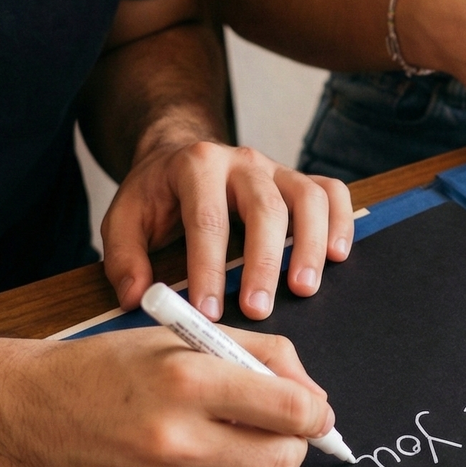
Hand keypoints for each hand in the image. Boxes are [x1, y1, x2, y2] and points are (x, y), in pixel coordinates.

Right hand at [2, 328, 333, 466]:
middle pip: (285, 460)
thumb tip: (315, 397)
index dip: (316, 412)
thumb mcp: (184, 338)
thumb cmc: (110, 369)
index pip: (293, 410)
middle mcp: (177, 438)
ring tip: (234, 444)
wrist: (30, 412)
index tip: (315, 412)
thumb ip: (260, 354)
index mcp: (189, 379)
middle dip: (294, 444)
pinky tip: (191, 463)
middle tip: (279, 430)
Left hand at [101, 137, 354, 321]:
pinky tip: (336, 257)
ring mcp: (277, 169)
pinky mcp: (300, 180)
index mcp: (196, 166)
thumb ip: (125, 258)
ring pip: (307, 198)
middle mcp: (242, 161)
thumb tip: (139, 299)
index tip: (208, 313)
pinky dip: (341, 223)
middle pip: (265, 208)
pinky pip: (332, 192)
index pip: (206, 219)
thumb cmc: (157, 195)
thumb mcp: (124, 219)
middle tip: (258, 309)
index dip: (208, 268)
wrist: (181, 153)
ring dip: (309, 246)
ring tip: (305, 289)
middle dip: (263, 263)